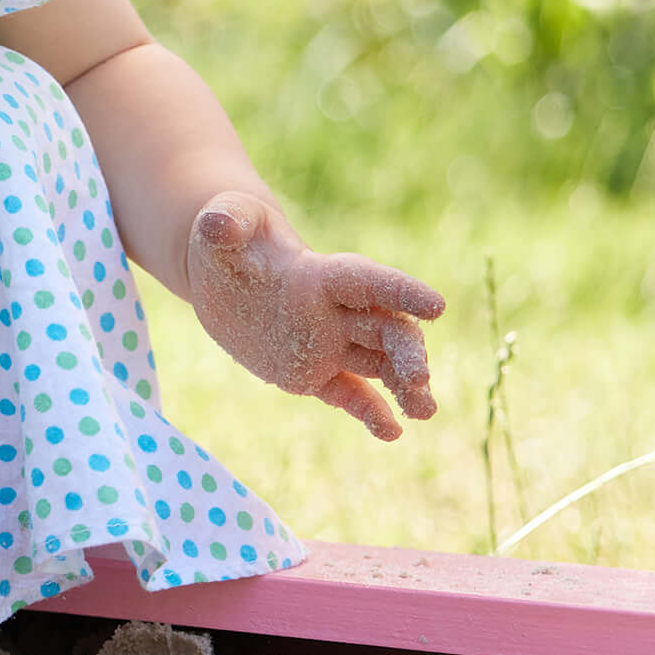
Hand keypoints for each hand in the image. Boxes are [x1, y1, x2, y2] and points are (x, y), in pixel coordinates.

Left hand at [183, 191, 444, 438]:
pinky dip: (370, 412)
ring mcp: (329, 345)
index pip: (370, 282)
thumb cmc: (228, 235)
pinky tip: (392, 433)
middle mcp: (336, 312)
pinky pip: (348, 394)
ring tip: (424, 412)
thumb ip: (226, 222)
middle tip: (418, 379)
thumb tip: (217, 223)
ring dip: (404, 387)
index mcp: (322, 274)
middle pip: (386, 330)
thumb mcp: (223, 221)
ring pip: (379, 366)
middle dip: (407, 353)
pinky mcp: (312, 373)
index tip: (437, 307)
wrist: (221, 272)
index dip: (402, 292)